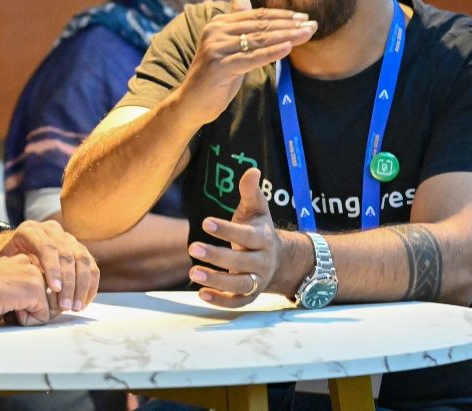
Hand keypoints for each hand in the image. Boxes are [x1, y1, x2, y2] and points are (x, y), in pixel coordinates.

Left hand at [0, 219, 99, 312]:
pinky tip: (83, 301)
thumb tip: (7, 280)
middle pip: (67, 254)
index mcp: (30, 230)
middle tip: (66, 306)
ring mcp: (66, 238)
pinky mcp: (77, 249)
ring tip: (75, 307)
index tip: (54, 291)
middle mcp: (50, 230)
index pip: (47, 247)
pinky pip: (91, 265)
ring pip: (82, 259)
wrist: (13, 255)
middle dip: (69, 282)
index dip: (53, 269)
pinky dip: (90, 284)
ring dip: (82, 285)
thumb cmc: (2, 264)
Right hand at [0, 255, 57, 327]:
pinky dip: (26, 321)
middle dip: (34, 310)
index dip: (28, 305)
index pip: (41, 288)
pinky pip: (43, 316)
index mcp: (20, 261)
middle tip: (5, 307)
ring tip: (4, 306)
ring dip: (29, 315)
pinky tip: (6, 309)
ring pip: (48, 307)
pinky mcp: (34, 288)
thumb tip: (34, 309)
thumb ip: (19, 294)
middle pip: (50, 297)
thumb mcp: (1, 291)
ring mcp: (33, 274)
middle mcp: (29, 263)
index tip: (4, 303)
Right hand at [177, 0, 316, 123]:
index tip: (304, 18)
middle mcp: (215, 32)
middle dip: (289, 25)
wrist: (192, 102)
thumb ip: (237, 23)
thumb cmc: (215, 75)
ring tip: (307, 34)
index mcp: (218, 23)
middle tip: (312, 25)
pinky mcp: (219, 66)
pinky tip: (289, 48)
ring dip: (286, 36)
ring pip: (258, 40)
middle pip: (259, 26)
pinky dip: (272, 53)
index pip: (256, 16)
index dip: (281, 16)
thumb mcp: (228, 46)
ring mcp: (216, 48)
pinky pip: (251, 58)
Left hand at [188, 167, 279, 306]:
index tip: (205, 222)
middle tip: (192, 248)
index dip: (227, 230)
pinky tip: (201, 294)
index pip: (246, 236)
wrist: (279, 260)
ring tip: (192, 272)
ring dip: (216, 280)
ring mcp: (257, 281)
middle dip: (216, 255)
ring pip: (239, 285)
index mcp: (263, 239)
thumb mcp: (257, 209)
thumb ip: (251, 191)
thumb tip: (251, 169)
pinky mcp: (250, 296)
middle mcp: (262, 262)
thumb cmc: (259, 229)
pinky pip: (237, 302)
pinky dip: (221, 301)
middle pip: (241, 262)